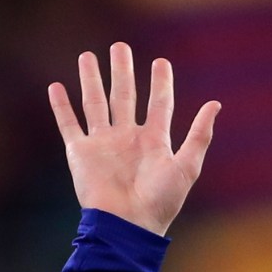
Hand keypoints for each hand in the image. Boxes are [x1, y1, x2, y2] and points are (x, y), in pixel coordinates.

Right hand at [47, 41, 220, 236]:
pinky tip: (56, 87)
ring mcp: (103, 144)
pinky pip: (69, 124)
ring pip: (95, 103)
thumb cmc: (160, 201)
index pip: (159, 104)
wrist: (127, 224)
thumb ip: (200, 134)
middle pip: (124, 96)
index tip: (160, 62)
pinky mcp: (80, 153)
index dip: (161, 84)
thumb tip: (216, 103)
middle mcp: (127, 138)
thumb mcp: (187, 165)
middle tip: (120, 47)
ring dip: (91, 80)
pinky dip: (61, 106)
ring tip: (87, 56)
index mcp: (154, 141)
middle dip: (122, 72)